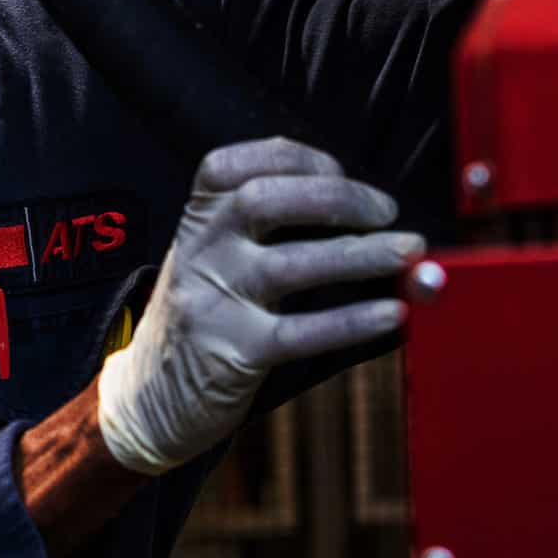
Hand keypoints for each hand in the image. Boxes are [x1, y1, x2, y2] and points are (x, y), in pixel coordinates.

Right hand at [96, 137, 420, 475]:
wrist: (150, 398)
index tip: (339, 170)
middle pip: (263, 200)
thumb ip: (267, 233)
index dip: (295, 159)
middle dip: (337, 198)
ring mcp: (214, 302)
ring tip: (407, 253)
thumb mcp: (214, 261)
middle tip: (385, 213)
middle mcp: (200, 252)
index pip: (232, 167)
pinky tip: (391, 313)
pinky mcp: (233, 354)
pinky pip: (300, 332)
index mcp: (196, 222)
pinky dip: (352, 320)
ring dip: (360, 254)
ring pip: (290, 264)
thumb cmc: (205, 319)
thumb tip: (367, 214)